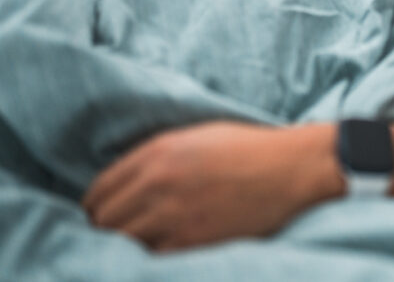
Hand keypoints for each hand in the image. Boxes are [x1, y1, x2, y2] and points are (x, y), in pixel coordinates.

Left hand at [81, 121, 343, 250]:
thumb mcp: (197, 137)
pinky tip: (165, 251)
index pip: (98, 190)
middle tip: (119, 235)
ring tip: (141, 244)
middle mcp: (158, 183)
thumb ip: (157, 156)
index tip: (104, 215)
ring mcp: (174, 215)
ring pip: (124, 243)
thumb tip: (127, 182)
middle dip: (106, 229)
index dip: (96, 207)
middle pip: (104, 220)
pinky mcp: (193, 242)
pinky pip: (152, 259)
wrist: (293, 169)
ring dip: (127, 246)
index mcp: (157, 152)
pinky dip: (152, 258)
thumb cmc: (250, 149)